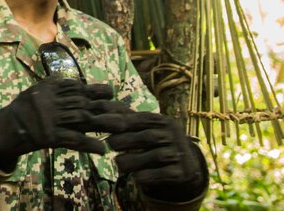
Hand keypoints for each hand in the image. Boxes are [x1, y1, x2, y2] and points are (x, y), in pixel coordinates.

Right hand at [0, 78, 113, 170]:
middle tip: (127, 110)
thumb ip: (57, 85)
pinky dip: (88, 144)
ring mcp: (52, 119)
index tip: (111, 93)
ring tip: (123, 126)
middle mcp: (53, 102)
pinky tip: (102, 149)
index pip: (78, 88)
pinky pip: (72, 140)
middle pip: (85, 103)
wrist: (6, 127)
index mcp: (50, 89)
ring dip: (104, 123)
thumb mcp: (38, 90)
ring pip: (82, 120)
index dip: (96, 90)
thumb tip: (80, 83)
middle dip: (107, 107)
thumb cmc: (24, 108)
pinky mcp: (50, 136)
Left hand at [89, 105, 207, 201]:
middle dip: (125, 140)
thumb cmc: (156, 143)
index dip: (117, 120)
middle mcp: (173, 135)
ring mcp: (179, 154)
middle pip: (147, 137)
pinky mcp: (182, 172)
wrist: (186, 166)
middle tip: (110, 144)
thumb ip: (125, 119)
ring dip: (133, 160)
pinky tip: (136, 177)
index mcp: (162, 121)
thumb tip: (99, 106)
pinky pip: (164, 174)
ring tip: (118, 163)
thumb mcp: (145, 128)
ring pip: (155, 156)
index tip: (97, 121)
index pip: (138, 119)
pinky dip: (148, 176)